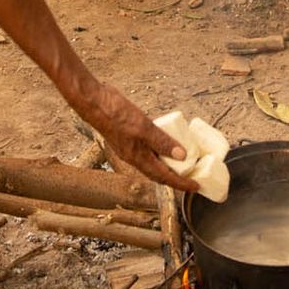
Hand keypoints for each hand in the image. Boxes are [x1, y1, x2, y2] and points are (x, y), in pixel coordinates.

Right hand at [76, 83, 198, 191]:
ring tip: (184, 159)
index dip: (181, 183)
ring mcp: (131, 146)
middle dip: (176, 177)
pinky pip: (149, 148)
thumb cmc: (115, 115)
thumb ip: (162, 141)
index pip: (164, 177)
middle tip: (193, 175)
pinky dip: (160, 147)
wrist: (93, 102)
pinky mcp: (129, 136)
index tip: (195, 186)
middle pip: (159, 173)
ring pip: (154, 160)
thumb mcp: (143, 127)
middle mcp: (135, 156)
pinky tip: (166, 138)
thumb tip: (182, 155)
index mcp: (138, 158)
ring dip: (168, 162)